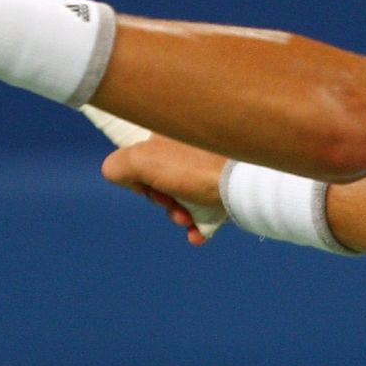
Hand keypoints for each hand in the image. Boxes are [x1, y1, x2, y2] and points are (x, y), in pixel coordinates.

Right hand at [102, 134, 227, 245]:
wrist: (248, 178)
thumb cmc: (195, 167)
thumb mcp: (141, 160)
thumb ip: (117, 166)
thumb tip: (124, 178)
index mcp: (171, 130)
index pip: (141, 152)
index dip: (139, 175)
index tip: (147, 184)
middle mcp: (192, 142)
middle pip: (162, 177)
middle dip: (161, 199)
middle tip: (170, 203)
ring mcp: (212, 162)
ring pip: (185, 194)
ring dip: (179, 214)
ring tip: (187, 218)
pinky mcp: (230, 182)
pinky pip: (209, 206)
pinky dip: (199, 224)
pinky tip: (197, 235)